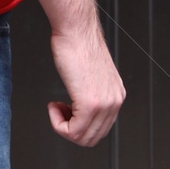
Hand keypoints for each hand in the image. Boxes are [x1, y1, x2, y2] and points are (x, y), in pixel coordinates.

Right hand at [48, 18, 124, 146]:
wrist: (75, 31)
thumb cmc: (77, 46)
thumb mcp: (91, 75)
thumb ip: (92, 93)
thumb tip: (79, 108)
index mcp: (116, 96)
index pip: (100, 129)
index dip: (79, 125)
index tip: (66, 110)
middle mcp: (114, 102)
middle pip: (92, 137)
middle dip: (70, 130)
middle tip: (58, 112)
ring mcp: (104, 104)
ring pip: (82, 137)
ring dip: (62, 127)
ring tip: (55, 107)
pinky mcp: (90, 104)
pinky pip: (72, 131)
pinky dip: (57, 123)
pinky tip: (53, 105)